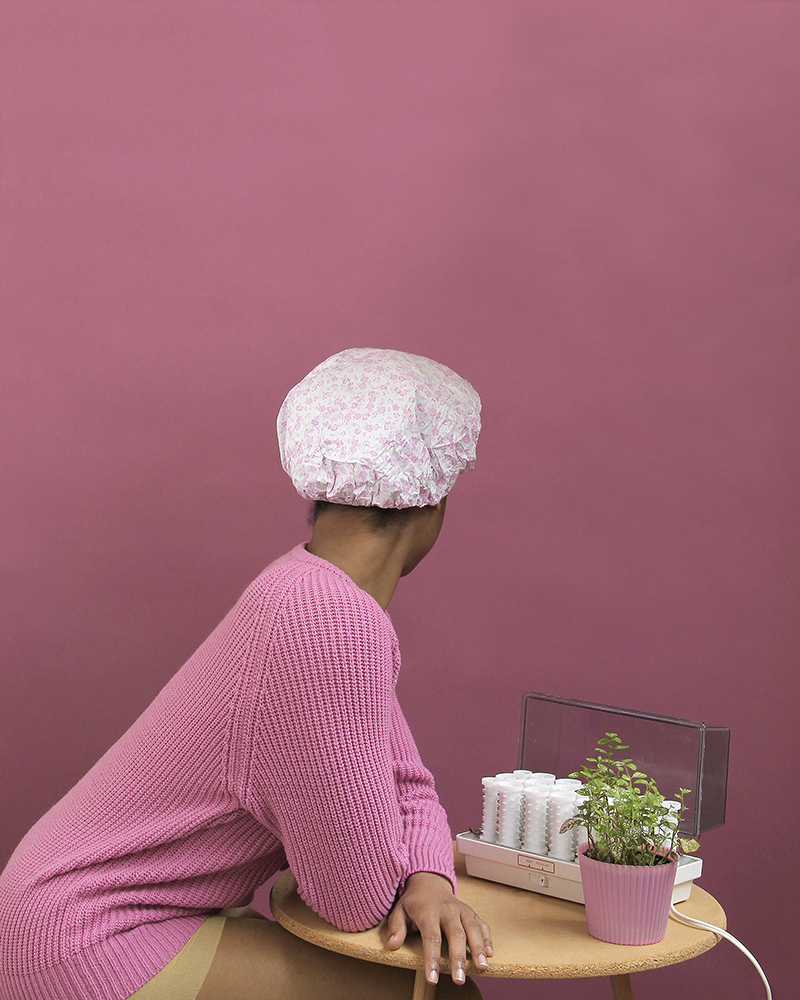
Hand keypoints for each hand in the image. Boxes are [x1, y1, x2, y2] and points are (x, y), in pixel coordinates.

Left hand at [386, 871, 492, 985]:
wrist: (429, 882)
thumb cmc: (414, 902)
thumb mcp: (399, 910)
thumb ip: (396, 927)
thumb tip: (392, 945)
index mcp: (428, 910)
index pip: (431, 936)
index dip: (432, 958)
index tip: (432, 978)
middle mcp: (447, 909)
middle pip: (455, 934)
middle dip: (458, 958)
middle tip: (459, 979)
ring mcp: (461, 909)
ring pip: (472, 928)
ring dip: (478, 948)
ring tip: (481, 968)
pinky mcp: (471, 912)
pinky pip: (481, 924)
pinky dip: (487, 938)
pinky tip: (490, 954)